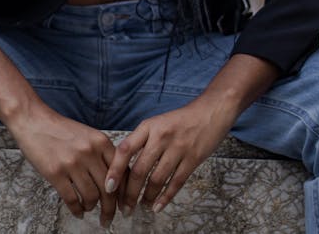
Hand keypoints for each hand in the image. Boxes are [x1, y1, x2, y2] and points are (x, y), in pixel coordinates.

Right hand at [8, 102, 117, 226]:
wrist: (34, 120)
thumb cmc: (60, 129)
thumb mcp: (88, 135)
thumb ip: (101, 153)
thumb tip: (114, 179)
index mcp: (100, 141)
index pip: (121, 171)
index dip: (124, 192)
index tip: (123, 204)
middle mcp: (89, 152)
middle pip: (108, 189)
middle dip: (110, 208)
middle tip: (108, 217)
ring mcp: (72, 163)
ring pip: (91, 196)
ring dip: (92, 208)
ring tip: (89, 209)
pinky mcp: (55, 173)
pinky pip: (72, 199)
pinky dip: (77, 210)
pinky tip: (78, 211)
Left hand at [105, 97, 234, 215]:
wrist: (210, 111)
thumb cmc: (181, 119)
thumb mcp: (157, 123)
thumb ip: (142, 140)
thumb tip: (123, 165)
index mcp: (148, 126)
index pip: (125, 149)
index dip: (115, 170)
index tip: (108, 187)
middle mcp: (161, 136)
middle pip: (139, 170)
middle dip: (129, 193)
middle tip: (125, 207)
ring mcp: (177, 148)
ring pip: (156, 180)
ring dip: (146, 197)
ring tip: (141, 206)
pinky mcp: (192, 159)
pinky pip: (175, 182)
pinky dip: (165, 197)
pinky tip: (158, 206)